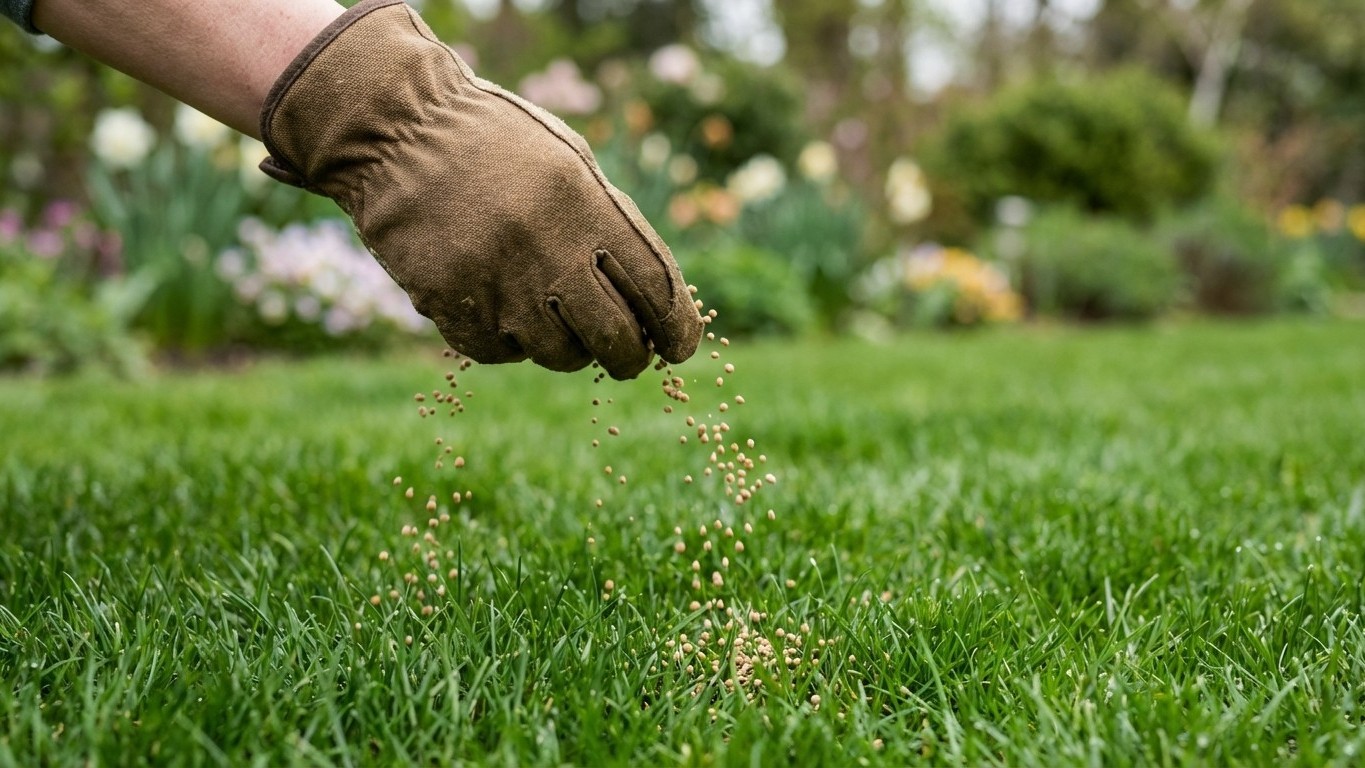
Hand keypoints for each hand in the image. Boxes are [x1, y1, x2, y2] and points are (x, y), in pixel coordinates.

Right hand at [258, 0, 702, 378]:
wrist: (396, 132)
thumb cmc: (497, 142)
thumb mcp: (570, 161)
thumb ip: (612, 224)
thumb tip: (656, 299)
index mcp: (586, 207)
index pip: (656, 289)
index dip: (677, 327)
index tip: (680, 345)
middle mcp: (546, 252)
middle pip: (615, 340)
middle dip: (631, 356)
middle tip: (629, 354)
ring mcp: (497, 286)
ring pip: (560, 355)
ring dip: (570, 346)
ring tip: (555, 312)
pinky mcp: (451, 309)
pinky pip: (503, 353)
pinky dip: (513, 341)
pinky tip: (504, 304)